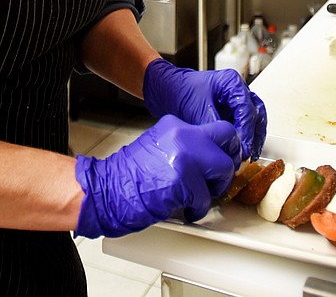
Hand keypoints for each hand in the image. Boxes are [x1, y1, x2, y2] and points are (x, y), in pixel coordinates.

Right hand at [74, 115, 237, 237]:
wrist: (106, 189)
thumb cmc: (126, 175)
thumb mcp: (157, 145)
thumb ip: (183, 145)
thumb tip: (207, 157)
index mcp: (175, 125)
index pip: (214, 127)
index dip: (223, 146)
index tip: (223, 157)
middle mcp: (182, 134)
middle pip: (227, 137)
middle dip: (229, 158)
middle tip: (221, 176)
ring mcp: (184, 156)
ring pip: (223, 168)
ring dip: (215, 188)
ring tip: (199, 197)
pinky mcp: (183, 180)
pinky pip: (206, 197)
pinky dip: (198, 209)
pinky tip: (186, 209)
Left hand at [142, 58, 267, 161]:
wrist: (166, 90)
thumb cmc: (179, 91)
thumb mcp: (197, 109)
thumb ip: (214, 125)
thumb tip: (228, 143)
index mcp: (232, 83)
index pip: (247, 109)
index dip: (247, 130)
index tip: (243, 146)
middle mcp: (237, 90)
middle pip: (256, 113)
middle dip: (254, 135)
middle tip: (248, 153)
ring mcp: (235, 101)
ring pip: (254, 120)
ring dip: (253, 138)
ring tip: (249, 155)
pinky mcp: (230, 112)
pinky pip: (243, 125)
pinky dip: (245, 138)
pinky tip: (241, 152)